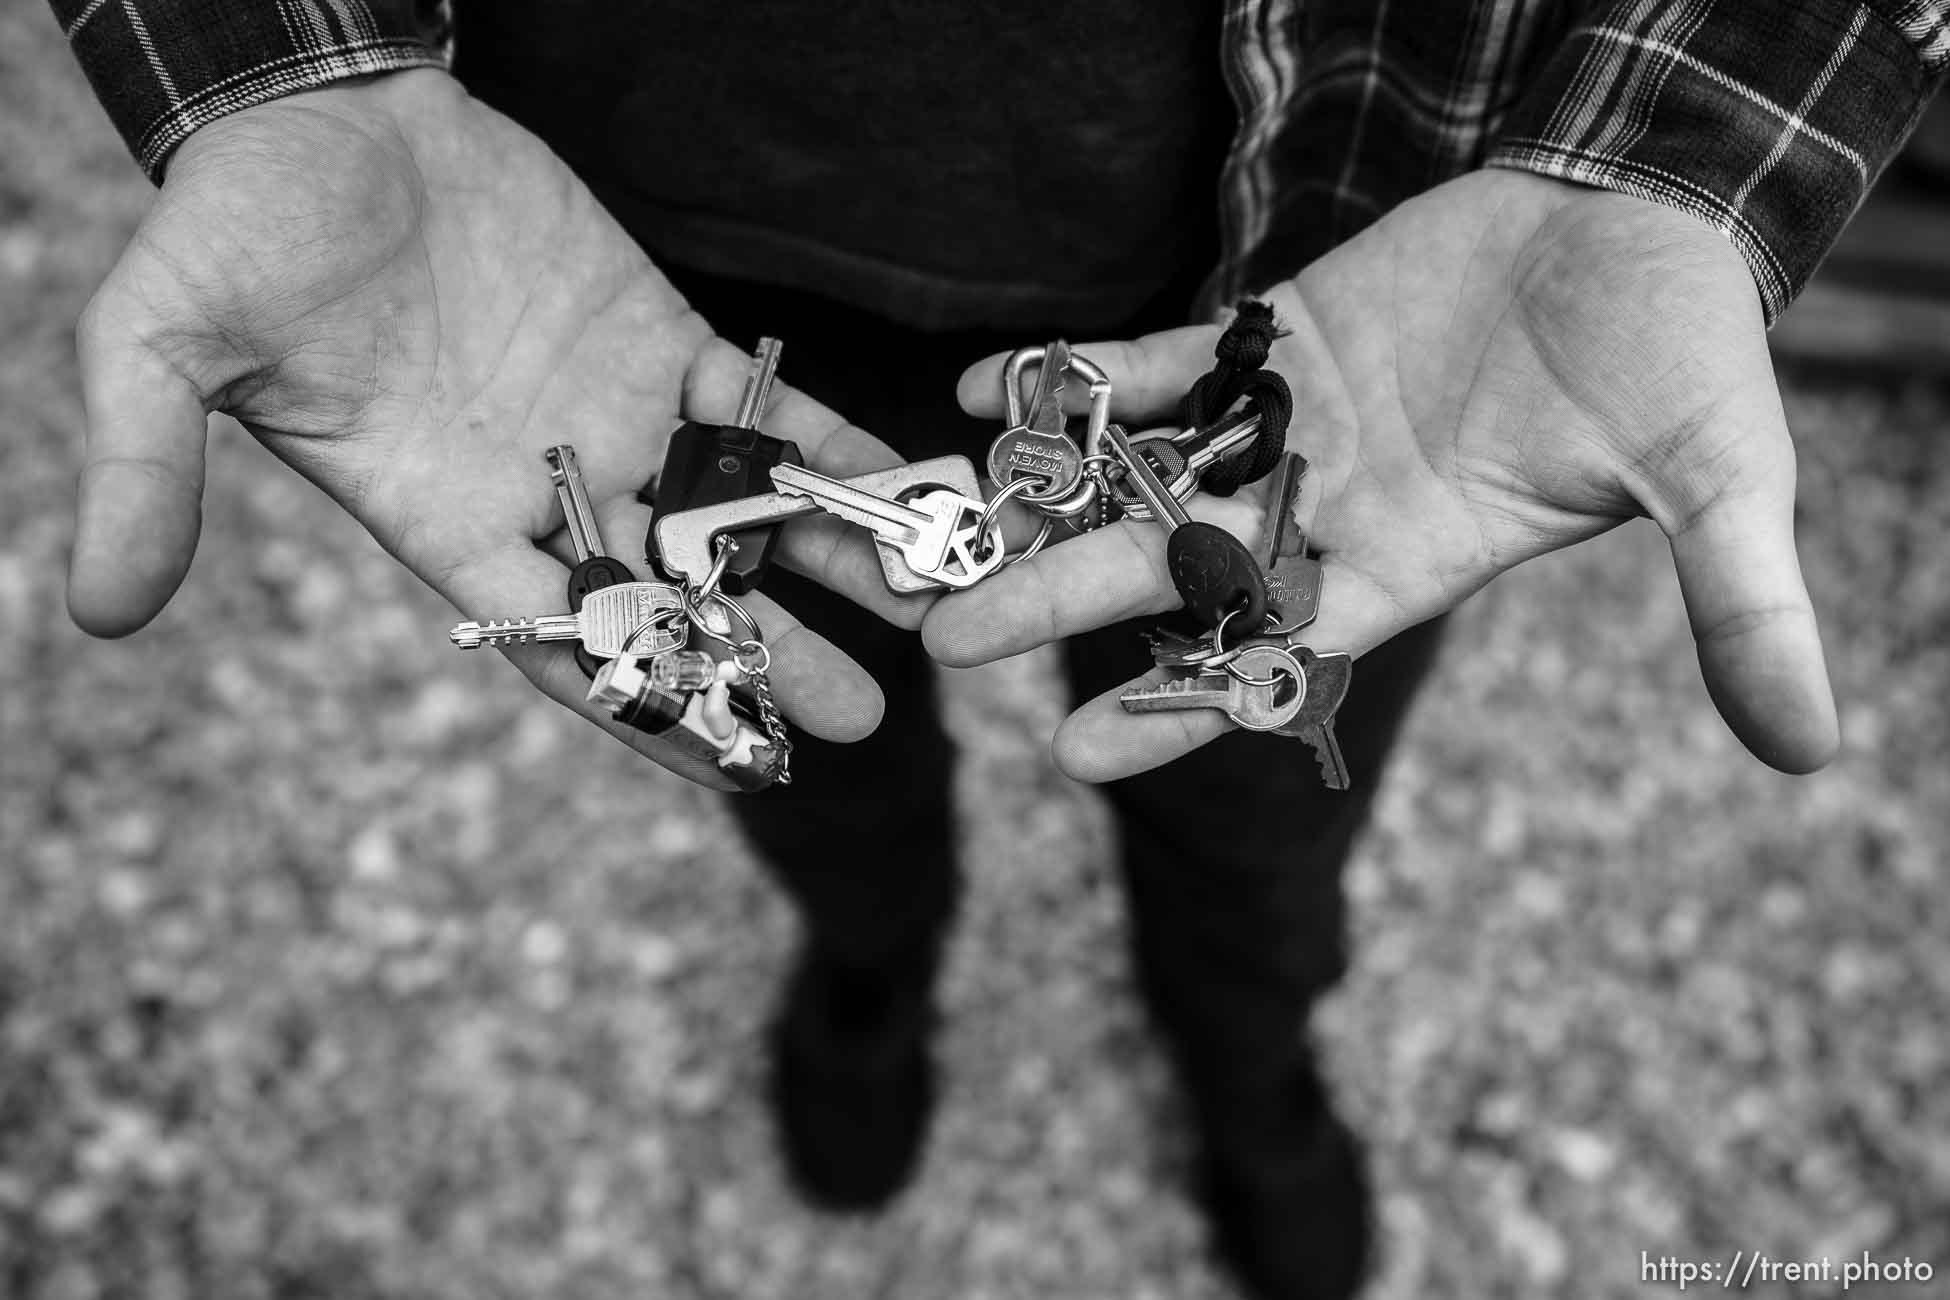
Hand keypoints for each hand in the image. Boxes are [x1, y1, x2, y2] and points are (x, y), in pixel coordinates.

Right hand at [69, 70, 918, 787]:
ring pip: (740, 517)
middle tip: (863, 721)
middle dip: (770, 661)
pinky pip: (764, 411)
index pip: (562, 646)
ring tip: (925, 622)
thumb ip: (143, 469)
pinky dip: (832, 452)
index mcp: (447, 525)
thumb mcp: (161, 345)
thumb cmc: (239, 229)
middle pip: (680, 601)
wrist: (321, 110)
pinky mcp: (665, 341)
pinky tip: (908, 491)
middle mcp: (548, 492)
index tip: (736, 770)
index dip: (649, 711)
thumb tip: (94, 613)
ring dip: (828, 569)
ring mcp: (616, 420)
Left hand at [926, 170, 1837, 781]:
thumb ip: (1739, 606)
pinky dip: (1079, 375)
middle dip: (1057, 600)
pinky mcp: (1274, 334)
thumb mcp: (1721, 480)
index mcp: (1408, 561)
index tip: (1071, 753)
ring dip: (1042, 494)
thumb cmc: (1684, 352)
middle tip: (940, 642)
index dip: (1175, 708)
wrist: (1651, 219)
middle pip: (1169, 570)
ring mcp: (1292, 421)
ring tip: (931, 526)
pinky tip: (988, 388)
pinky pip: (1156, 362)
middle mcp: (1329, 506)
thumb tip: (1813, 749)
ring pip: (1144, 471)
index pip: (1271, 658)